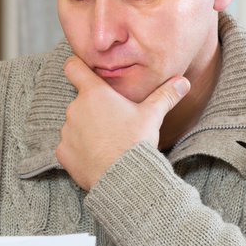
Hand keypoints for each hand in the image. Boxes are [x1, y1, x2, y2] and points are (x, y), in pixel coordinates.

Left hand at [55, 57, 190, 190]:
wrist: (124, 177)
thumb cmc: (136, 141)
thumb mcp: (153, 115)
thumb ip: (165, 95)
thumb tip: (183, 82)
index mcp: (94, 93)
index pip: (73, 67)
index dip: (78, 68)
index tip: (86, 73)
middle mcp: (75, 108)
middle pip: (80, 101)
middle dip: (93, 109)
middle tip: (113, 121)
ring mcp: (66, 131)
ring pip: (74, 124)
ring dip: (86, 130)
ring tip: (107, 142)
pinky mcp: (62, 152)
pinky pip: (68, 146)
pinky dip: (78, 150)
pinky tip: (96, 157)